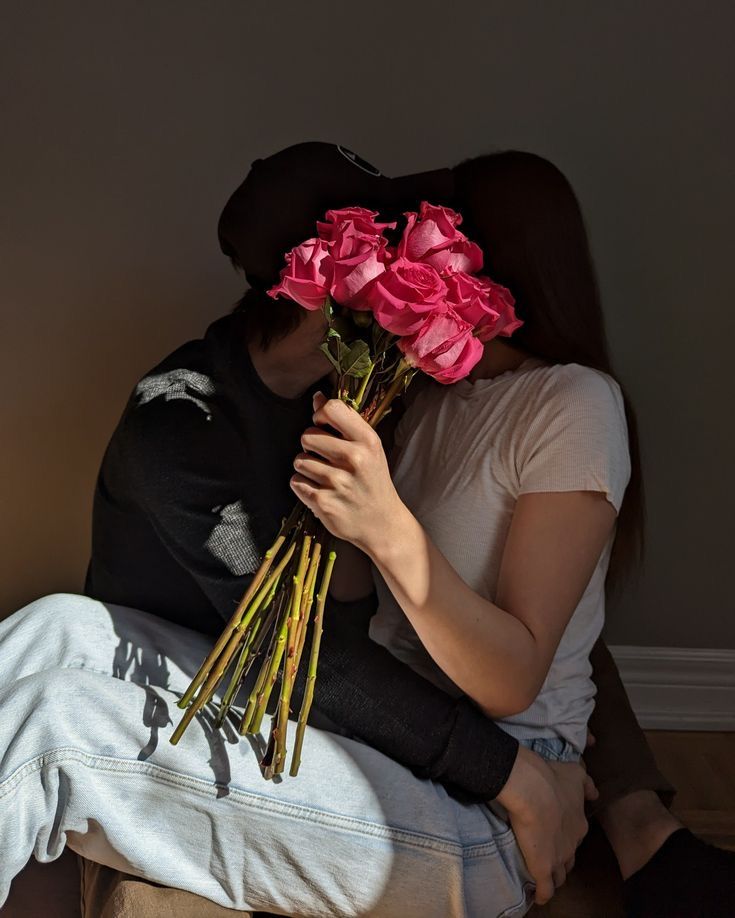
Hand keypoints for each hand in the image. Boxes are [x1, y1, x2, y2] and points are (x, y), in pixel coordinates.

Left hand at [290, 394, 406, 552]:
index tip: (324, 426)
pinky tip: (320, 491)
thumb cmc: (373, 481)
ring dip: (307, 468)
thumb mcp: (368, 449)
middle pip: (307, 436)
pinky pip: (296, 482)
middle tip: (326, 459)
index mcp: (367, 441)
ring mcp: (338, 482)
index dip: (320, 415)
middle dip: (311, 446)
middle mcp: (354, 459)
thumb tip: (317, 397)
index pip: (331, 409)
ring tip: (325, 477)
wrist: (382, 524)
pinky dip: (303, 486)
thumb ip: (343, 422)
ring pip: (299, 460)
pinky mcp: (323, 502)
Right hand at [496, 745, 597, 904]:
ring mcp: (559, 859)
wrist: (534, 790)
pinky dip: (543, 894)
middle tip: (552, 855)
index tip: (560, 835)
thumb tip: (595, 794)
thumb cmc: (553, 779)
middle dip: (564, 858)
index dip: (568, 836)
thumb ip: (587, 784)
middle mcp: (573, 844)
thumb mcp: (576, 774)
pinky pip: (545, 889)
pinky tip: (538, 897)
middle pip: (570, 858)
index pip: (576, 836)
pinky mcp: (543, 868)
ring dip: (555, 876)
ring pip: (560, 876)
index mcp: (579, 824)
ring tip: (547, 877)